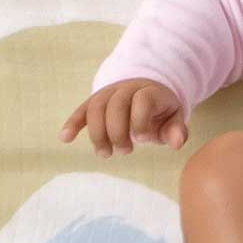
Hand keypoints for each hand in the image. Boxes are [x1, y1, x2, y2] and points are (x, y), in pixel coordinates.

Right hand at [58, 78, 186, 157]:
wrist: (146, 91)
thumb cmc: (161, 111)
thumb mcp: (174, 118)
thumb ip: (176, 130)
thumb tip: (177, 142)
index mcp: (149, 91)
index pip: (141, 101)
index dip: (141, 121)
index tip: (143, 140)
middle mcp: (127, 88)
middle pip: (115, 105)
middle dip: (117, 131)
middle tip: (125, 151)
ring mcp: (109, 93)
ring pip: (96, 107)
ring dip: (97, 133)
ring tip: (105, 154)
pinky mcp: (95, 101)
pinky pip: (82, 109)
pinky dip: (72, 123)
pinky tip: (65, 138)